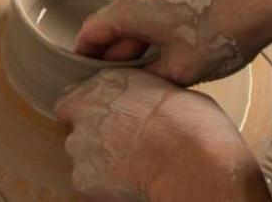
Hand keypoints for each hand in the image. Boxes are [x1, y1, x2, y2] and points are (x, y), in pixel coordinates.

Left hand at [55, 68, 271, 201]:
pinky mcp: (82, 177)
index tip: (110, 124)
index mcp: (108, 82)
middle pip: (78, 128)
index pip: (77, 96)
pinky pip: (88, 184)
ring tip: (133, 168)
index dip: (91, 113)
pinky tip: (130, 184)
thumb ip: (140, 94)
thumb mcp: (169, 89)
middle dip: (95, 139)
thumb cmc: (194, 125)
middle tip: (127, 149)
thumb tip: (144, 103)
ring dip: (99, 163)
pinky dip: (104, 188)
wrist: (191, 160)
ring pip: (82, 157)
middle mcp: (86, 109)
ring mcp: (80, 144)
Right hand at [75, 0, 271, 83]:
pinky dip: (161, 15)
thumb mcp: (182, 69)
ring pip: (140, 7)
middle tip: (130, 75)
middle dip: (121, 48)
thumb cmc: (226, 31)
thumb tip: (131, 79)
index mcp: (131, 4)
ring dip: (143, 32)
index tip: (86, 72)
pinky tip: (182, 35)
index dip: (86, 56)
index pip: (91, 32)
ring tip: (163, 58)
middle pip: (116, 19)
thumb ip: (147, 76)